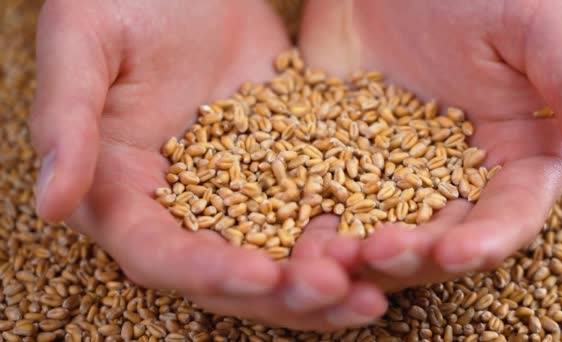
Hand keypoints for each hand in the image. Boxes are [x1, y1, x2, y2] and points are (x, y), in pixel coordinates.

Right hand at [30, 0, 385, 329]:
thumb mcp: (82, 45)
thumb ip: (66, 122)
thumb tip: (51, 204)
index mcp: (124, 191)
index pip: (160, 253)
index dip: (207, 270)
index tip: (260, 274)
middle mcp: (184, 205)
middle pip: (232, 270)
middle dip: (286, 291)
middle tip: (343, 294)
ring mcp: (240, 189)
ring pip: (283, 250)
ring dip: (329, 274)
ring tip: (377, 289)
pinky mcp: (286, 164)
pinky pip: (320, 204)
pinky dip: (353, 226)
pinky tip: (396, 237)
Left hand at [298, 0, 561, 290]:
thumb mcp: (533, 30)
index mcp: (512, 155)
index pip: (508, 215)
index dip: (488, 240)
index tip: (458, 252)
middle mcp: (455, 175)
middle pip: (439, 237)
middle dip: (412, 254)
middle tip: (377, 254)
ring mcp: (393, 170)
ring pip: (380, 229)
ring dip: (357, 251)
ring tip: (328, 257)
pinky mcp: (341, 158)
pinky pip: (327, 199)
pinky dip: (312, 220)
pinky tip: (296, 237)